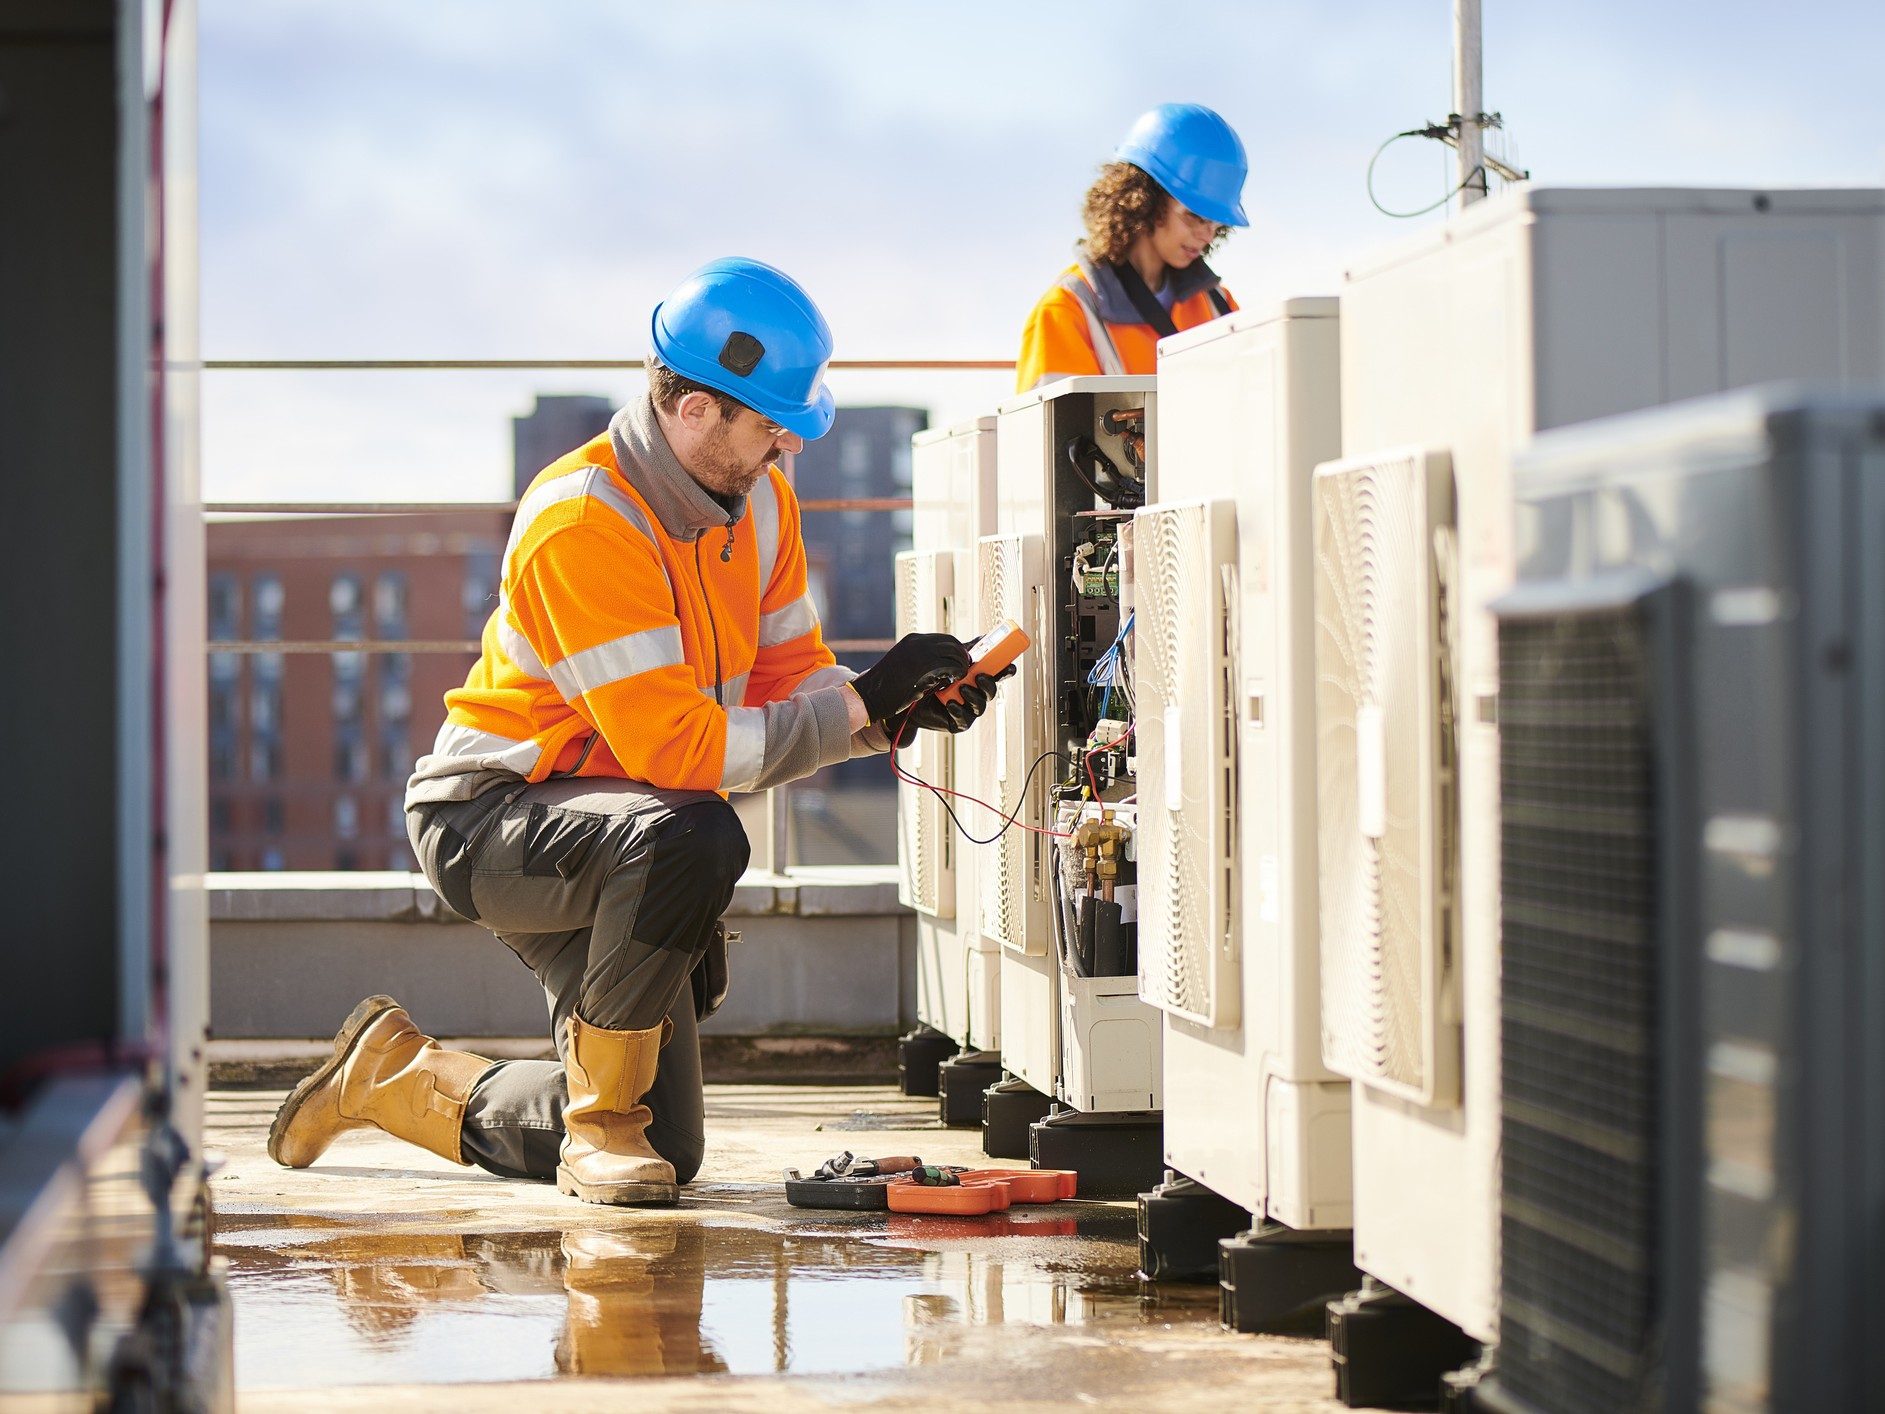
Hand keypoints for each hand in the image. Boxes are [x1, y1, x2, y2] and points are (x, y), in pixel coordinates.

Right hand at [851, 632, 970, 723]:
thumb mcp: (903, 666)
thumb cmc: (884, 687)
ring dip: (961, 664)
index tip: (961, 661)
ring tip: (959, 677)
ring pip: (955, 652)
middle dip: (962, 656)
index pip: (944, 639)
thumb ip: (922, 661)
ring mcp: (921, 653)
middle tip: (964, 669)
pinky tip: (953, 681)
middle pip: (952, 643)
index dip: (956, 650)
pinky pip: (952, 665)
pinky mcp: (925, 667)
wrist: (867, 696)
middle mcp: (918, 642)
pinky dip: (958, 673)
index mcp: (912, 641)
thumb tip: (942, 666)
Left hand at [888, 663, 1015, 739]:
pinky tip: (950, 704)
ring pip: (980, 706)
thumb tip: (983, 637)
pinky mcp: (958, 723)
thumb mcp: (948, 661)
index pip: (996, 675)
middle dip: (989, 684)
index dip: (1005, 671)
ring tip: (962, 688)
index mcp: (976, 679)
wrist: (909, 698)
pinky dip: (959, 710)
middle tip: (980, 676)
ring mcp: (968, 710)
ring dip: (974, 696)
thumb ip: (966, 651)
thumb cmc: (930, 678)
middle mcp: (976, 695)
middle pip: (991, 691)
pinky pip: (964, 719)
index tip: (1010, 667)